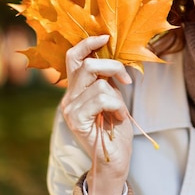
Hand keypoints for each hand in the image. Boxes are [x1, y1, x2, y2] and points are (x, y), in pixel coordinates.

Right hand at [60, 35, 133, 194]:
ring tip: (119, 112)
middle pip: (86, 65)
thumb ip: (107, 79)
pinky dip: (117, 106)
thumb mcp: (113, 97)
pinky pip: (102, 97)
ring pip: (99, 83)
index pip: (73, 57)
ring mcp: (70, 109)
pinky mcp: (76, 120)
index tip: (106, 37)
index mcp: (76, 90)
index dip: (88, 43)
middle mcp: (68, 98)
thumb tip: (112, 56)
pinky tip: (117, 118)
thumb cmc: (116, 128)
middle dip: (112, 66)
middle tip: (126, 80)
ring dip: (118, 96)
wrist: (114, 158)